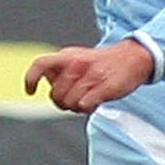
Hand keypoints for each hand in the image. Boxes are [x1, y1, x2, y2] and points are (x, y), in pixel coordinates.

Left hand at [24, 38, 155, 113]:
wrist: (134, 58)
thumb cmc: (103, 62)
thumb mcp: (77, 56)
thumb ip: (59, 67)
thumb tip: (44, 80)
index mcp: (68, 56)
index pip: (41, 64)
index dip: (31, 79)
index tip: (30, 91)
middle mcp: (77, 64)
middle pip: (55, 95)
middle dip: (62, 102)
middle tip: (74, 98)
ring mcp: (91, 76)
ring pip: (69, 103)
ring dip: (76, 106)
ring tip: (86, 99)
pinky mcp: (104, 88)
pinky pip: (84, 106)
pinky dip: (88, 108)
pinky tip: (94, 102)